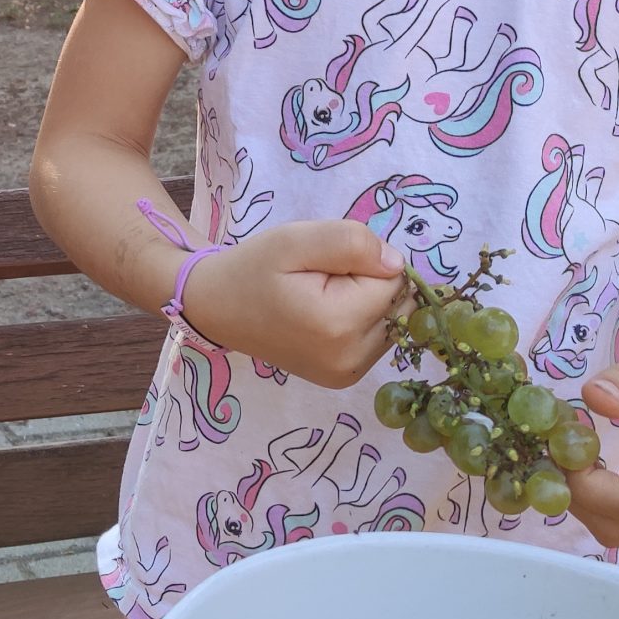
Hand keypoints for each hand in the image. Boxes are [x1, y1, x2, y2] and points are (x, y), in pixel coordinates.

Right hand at [178, 219, 407, 389]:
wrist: (217, 307)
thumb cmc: (254, 269)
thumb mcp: (295, 240)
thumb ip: (350, 242)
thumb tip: (396, 263)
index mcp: (338, 324)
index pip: (394, 280)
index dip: (367, 261)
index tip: (327, 264)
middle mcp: (349, 359)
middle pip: (400, 305)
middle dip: (373, 284)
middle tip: (326, 279)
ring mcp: (348, 374)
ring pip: (395, 323)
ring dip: (369, 303)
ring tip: (324, 298)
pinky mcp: (345, 378)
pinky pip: (379, 339)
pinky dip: (362, 321)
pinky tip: (328, 316)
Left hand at [563, 335, 618, 548]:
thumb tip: (591, 396)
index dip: (582, 483)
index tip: (560, 444)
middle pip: (617, 526)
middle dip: (573, 493)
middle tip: (556, 449)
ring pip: (618, 534)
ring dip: (584, 502)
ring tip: (575, 456)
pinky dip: (601, 506)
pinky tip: (595, 469)